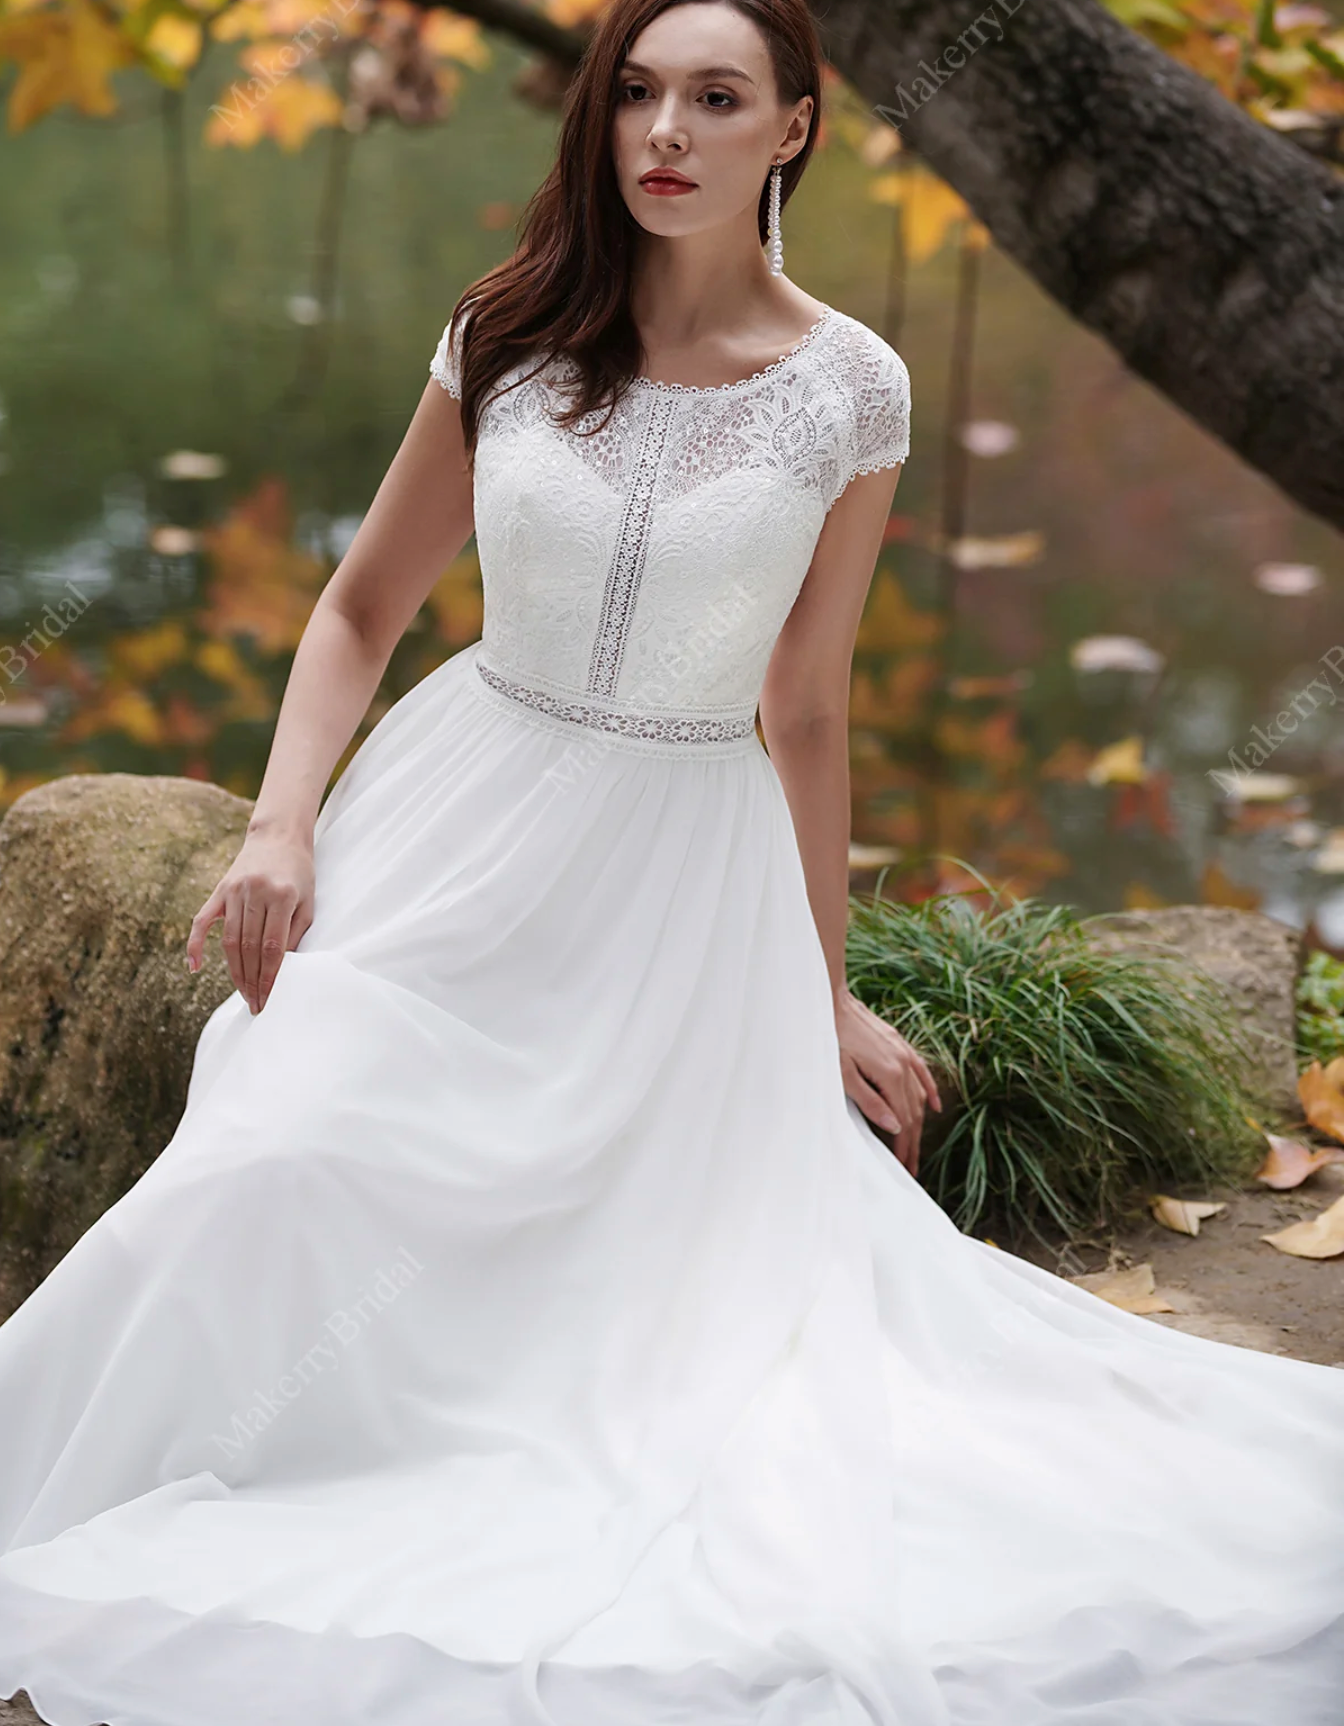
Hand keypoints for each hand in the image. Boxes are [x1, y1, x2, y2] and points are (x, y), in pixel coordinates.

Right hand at [186, 824, 314, 1014]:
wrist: (279, 836)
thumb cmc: (299, 874)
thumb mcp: (307, 902)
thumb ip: (295, 934)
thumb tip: (282, 971)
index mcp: (282, 896)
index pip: (272, 947)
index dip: (269, 977)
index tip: (269, 999)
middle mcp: (255, 893)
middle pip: (249, 947)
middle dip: (252, 981)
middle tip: (256, 1004)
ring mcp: (234, 891)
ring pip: (230, 940)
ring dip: (234, 971)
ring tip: (243, 994)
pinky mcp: (220, 889)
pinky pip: (202, 921)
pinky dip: (195, 946)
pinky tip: (194, 968)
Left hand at [834, 988, 941, 1176]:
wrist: (831, 1001)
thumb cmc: (831, 1038)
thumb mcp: (843, 1075)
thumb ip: (870, 1102)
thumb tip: (896, 1127)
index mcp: (890, 1075)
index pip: (903, 1121)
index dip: (904, 1147)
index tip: (904, 1168)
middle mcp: (903, 1065)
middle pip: (914, 1112)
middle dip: (913, 1142)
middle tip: (912, 1167)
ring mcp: (904, 1054)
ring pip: (919, 1095)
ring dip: (919, 1123)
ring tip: (916, 1145)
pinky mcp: (899, 1045)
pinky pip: (922, 1073)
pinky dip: (929, 1092)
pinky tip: (933, 1106)